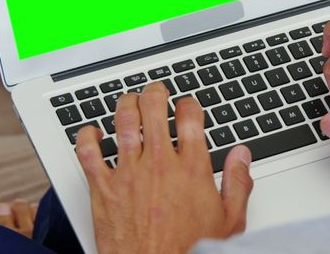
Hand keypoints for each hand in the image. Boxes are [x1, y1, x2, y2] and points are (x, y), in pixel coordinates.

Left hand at [76, 82, 254, 253]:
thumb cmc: (189, 252)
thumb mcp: (228, 221)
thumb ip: (238, 183)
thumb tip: (242, 155)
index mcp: (191, 168)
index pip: (190, 116)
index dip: (189, 104)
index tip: (187, 106)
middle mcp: (159, 164)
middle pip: (154, 107)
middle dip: (155, 93)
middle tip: (155, 92)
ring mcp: (128, 174)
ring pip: (123, 121)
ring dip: (125, 104)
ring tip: (128, 102)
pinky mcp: (102, 189)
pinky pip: (88, 152)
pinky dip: (87, 136)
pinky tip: (92, 133)